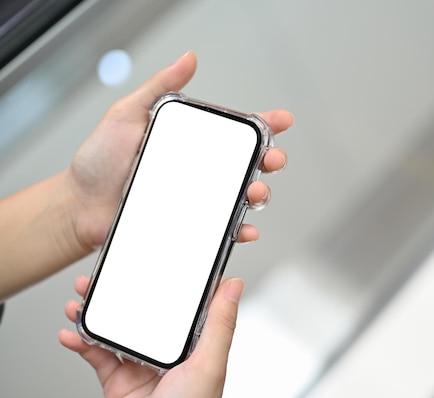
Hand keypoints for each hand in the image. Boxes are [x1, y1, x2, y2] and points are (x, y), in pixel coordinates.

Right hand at [60, 275, 242, 397]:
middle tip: (106, 276)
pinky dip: (81, 342)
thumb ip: (220, 324)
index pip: (185, 307)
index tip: (157, 261)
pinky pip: (97, 356)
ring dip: (98, 313)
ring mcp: (143, 369)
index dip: (170, 283)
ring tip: (82, 298)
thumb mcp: (208, 365)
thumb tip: (234, 285)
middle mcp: (170, 356)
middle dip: (125, 294)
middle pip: (146, 315)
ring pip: (119, 331)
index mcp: (196, 348)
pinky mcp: (119, 384)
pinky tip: (71, 331)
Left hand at [65, 50, 292, 250]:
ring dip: (259, 193)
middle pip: (249, 164)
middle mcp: (200, 171)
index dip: (264, 125)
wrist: (79, 205)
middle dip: (270, 160)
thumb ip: (160, 87)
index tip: (281, 120)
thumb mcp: (127, 114)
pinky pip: (223, 230)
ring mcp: (197, 200)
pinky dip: (240, 230)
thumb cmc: (99, 160)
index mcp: (192, 143)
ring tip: (254, 190)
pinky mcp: (191, 226)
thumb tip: (188, 58)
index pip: (236, 131)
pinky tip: (244, 228)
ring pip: (242, 196)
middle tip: (271, 159)